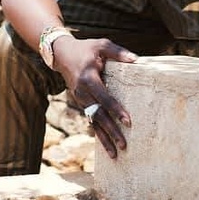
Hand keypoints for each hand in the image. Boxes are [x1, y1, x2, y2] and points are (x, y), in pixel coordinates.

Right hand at [52, 36, 136, 157]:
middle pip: (98, 115)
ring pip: (93, 122)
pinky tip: (107, 147)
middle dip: (111, 131)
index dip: (116, 110)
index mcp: (89, 79)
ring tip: (115, 154)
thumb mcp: (101, 45)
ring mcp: (81, 100)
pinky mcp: (82, 103)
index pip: (105, 98)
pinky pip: (91, 121)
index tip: (128, 122)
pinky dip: (98, 134)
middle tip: (124, 145)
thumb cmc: (86, 49)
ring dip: (104, 139)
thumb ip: (118, 52)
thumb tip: (136, 60)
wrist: (62, 54)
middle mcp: (83, 93)